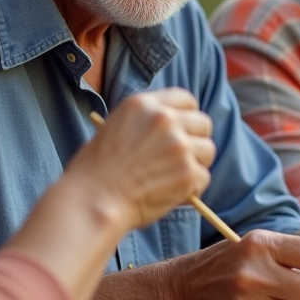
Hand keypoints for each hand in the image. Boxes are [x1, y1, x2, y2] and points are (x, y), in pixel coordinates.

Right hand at [68, 88, 213, 228]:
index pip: (185, 99)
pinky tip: (172, 193)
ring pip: (207, 149)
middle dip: (196, 140)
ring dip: (196, 164)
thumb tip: (174, 129)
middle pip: (203, 122)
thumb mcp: (115, 128)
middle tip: (181, 158)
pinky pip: (203, 177)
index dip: (187, 116)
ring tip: (174, 177)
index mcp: (143, 104)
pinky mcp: (187, 172)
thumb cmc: (95, 171)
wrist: (92, 201)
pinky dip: (192, 188)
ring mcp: (179, 145)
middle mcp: (164, 119)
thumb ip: (145, 123)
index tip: (183, 130)